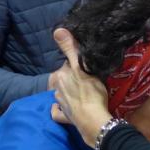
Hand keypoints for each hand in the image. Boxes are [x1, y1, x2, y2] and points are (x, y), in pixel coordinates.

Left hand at [50, 28, 112, 146]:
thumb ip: (71, 49)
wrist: (93, 120)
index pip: (67, 65)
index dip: (77, 66)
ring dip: (67, 93)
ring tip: (80, 95)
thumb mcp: (83, 67)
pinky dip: (60, 110)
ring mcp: (59, 104)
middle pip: (64, 80)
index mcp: (61, 76)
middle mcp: (56, 89)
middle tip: (86, 81)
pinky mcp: (64, 118)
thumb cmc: (91, 93)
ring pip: (61, 94)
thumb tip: (57, 30)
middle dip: (71, 80)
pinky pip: (58, 112)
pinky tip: (65, 109)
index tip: (87, 68)